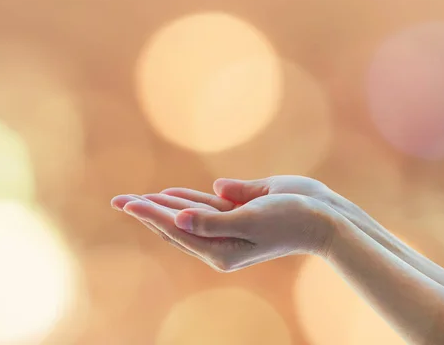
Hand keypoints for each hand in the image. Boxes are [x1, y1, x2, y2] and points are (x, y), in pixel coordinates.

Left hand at [111, 188, 337, 272]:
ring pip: (187, 216)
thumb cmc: (291, 218)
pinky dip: (186, 201)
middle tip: (118, 200)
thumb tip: (179, 218)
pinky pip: (205, 208)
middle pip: (175, 225)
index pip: (176, 228)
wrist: (325, 219)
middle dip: (147, 212)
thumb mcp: (251, 219)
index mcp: (220, 249)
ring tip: (137, 199)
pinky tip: (169, 194)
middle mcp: (220, 242)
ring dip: (162, 206)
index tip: (126, 202)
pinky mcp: (238, 215)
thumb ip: (213, 221)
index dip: (149, 214)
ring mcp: (229, 229)